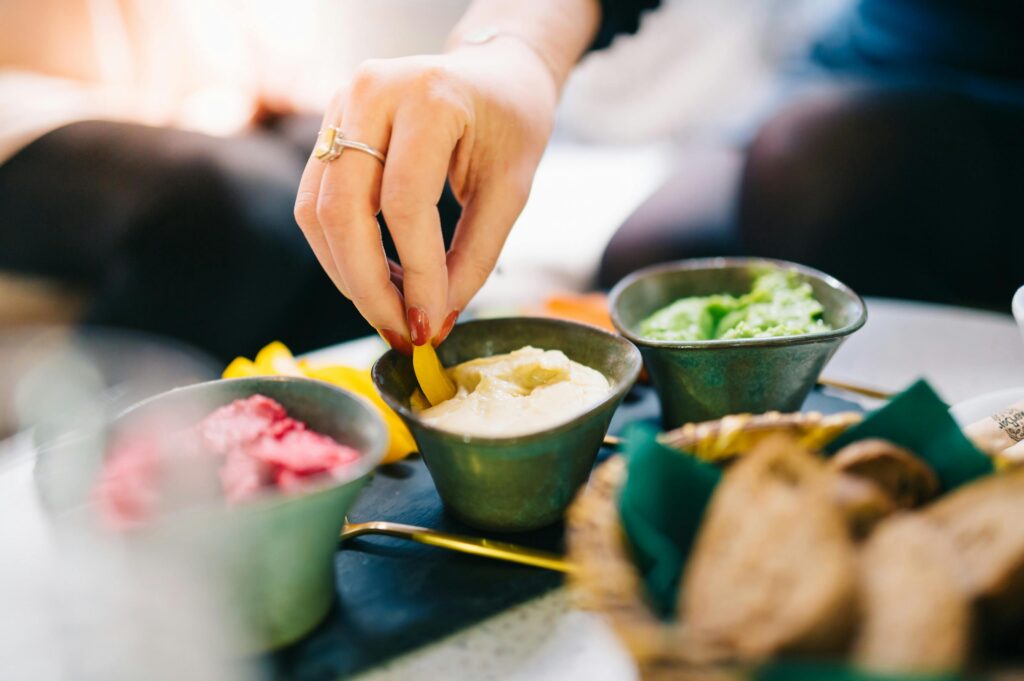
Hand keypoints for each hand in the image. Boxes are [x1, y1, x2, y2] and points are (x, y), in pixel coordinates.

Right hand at [294, 39, 557, 351]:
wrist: (495, 75)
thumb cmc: (511, 124)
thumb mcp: (511, 190)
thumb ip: (473, 256)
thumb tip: (432, 321)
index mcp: (429, 96)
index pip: (405, 202)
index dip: (416, 274)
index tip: (430, 326)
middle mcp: (370, 91)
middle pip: (342, 209)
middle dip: (368, 286)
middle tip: (400, 334)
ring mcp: (339, 105)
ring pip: (316, 211)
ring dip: (347, 275)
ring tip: (391, 314)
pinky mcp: (327, 128)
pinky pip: (315, 203)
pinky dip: (340, 253)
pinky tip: (376, 281)